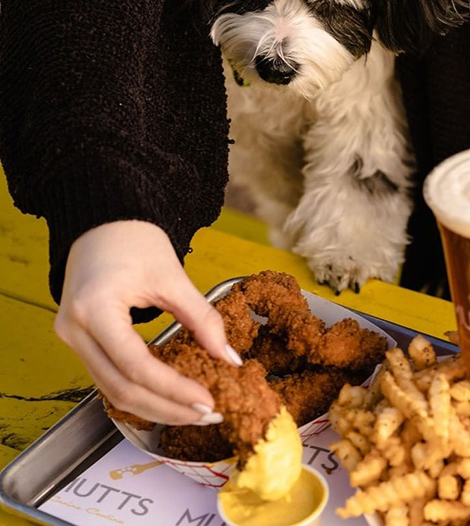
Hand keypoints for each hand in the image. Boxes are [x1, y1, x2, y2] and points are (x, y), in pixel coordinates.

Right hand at [55, 220, 241, 424]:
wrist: (105, 221)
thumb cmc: (133, 240)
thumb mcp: (173, 277)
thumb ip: (203, 319)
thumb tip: (229, 358)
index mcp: (95, 309)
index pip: (136, 365)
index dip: (173, 390)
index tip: (207, 401)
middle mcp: (75, 330)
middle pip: (121, 390)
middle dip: (168, 408)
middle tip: (208, 414)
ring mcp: (72, 339)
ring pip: (113, 392)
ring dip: (156, 406)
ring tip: (195, 411)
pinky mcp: (81, 341)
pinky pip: (110, 378)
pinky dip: (142, 392)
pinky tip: (171, 396)